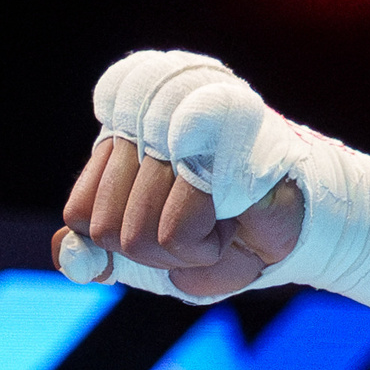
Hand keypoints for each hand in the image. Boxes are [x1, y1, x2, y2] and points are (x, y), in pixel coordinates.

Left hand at [59, 135, 304, 295]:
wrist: (303, 229)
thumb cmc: (230, 234)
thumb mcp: (153, 254)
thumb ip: (101, 254)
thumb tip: (66, 256)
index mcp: (124, 131)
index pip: (79, 213)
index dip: (120, 238)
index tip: (168, 222)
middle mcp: (145, 113)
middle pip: (104, 229)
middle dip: (153, 251)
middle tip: (200, 226)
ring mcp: (178, 122)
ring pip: (135, 236)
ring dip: (183, 252)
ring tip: (220, 220)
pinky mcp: (213, 145)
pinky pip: (173, 235)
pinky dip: (205, 250)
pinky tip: (234, 220)